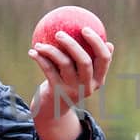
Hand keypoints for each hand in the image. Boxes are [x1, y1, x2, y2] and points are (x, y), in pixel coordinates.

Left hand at [28, 25, 112, 139]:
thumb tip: (107, 42)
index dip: (97, 43)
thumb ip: (92, 59)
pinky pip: (49, 70)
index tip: (86, 28)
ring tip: (40, 43)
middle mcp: (88, 85)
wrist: (55, 110)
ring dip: (51, 50)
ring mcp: (73, 89)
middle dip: (73, 44)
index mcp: (98, 79)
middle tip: (60, 33)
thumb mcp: (83, 75)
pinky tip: (32, 51)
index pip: (104, 59)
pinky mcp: (58, 92)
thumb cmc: (70, 84)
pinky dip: (40, 59)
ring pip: (64, 64)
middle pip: (84, 61)